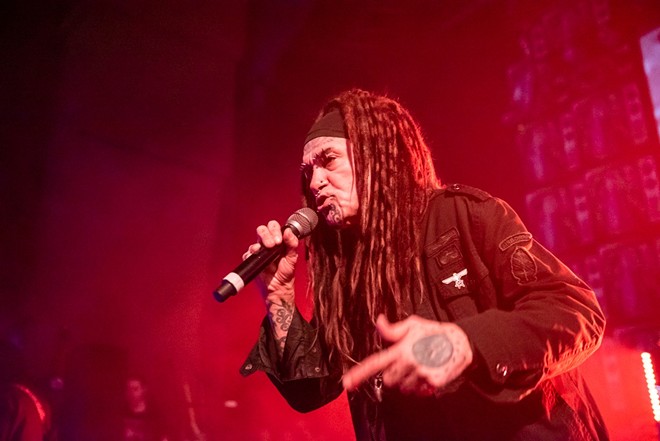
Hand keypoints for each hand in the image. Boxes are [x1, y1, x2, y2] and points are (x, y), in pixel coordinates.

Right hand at [244, 220, 298, 301]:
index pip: (273, 226)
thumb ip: (292, 243)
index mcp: (277, 239)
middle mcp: (267, 243)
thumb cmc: (286, 271)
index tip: (279, 240)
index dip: (275, 229)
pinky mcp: (252, 260)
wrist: (279, 287)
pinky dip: (252, 254)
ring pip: (255, 241)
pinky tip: (259, 259)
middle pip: (262, 229)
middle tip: (273, 244)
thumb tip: (288, 231)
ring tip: (267, 250)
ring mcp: (259, 251)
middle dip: (267, 234)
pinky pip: (248, 254)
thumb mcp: (293, 257)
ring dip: (260, 244)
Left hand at [342, 314, 472, 396]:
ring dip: (406, 382)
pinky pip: (419, 393)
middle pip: (388, 380)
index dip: (359, 374)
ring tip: (418, 368)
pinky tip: (426, 375)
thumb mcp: (413, 324)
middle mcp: (409, 362)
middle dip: (392, 375)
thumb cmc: (434, 331)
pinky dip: (420, 388)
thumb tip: (379, 321)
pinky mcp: (433, 382)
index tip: (347, 383)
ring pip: (403, 389)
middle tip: (405, 364)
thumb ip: (393, 329)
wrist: (461, 341)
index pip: (375, 363)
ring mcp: (421, 373)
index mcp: (401, 348)